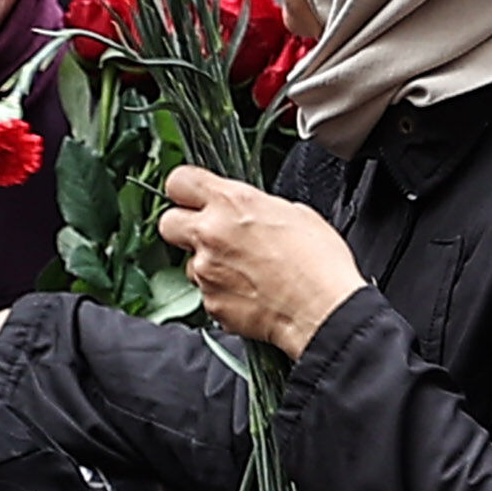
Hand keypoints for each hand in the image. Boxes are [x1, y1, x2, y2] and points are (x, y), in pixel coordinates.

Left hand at [158, 165, 363, 358]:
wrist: (324, 309)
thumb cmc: (318, 263)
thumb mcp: (293, 212)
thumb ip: (257, 207)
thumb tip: (249, 211)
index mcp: (232, 203)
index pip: (179, 180)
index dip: (185, 189)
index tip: (192, 195)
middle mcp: (211, 234)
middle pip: (168, 222)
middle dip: (184, 226)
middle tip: (208, 233)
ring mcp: (207, 271)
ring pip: (188, 263)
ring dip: (208, 264)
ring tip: (244, 270)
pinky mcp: (211, 303)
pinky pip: (206, 293)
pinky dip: (222, 292)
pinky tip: (249, 291)